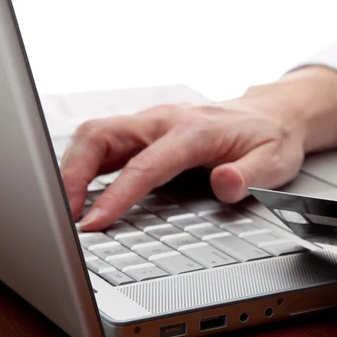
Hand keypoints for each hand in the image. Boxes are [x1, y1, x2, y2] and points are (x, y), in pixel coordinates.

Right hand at [61, 66, 336, 230]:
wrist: (269, 115)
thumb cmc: (269, 138)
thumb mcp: (274, 162)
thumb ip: (249, 175)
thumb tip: (223, 184)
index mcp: (194, 131)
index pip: (145, 164)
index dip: (116, 195)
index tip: (94, 222)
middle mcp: (164, 121)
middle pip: (101, 135)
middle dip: (72, 173)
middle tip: (62, 215)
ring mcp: (150, 124)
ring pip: (94, 135)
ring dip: (71, 169)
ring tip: (64, 208)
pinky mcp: (144, 132)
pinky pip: (103, 142)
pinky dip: (82, 165)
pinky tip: (79, 191)